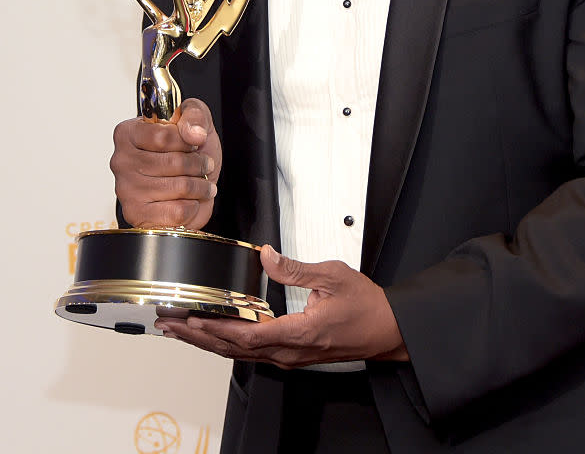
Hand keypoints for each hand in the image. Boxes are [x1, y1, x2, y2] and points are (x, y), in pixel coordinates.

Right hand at [110, 97, 220, 229]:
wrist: (190, 185)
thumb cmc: (187, 152)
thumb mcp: (196, 121)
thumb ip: (195, 115)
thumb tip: (193, 133)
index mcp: (128, 132)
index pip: (163, 136)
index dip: (187, 141)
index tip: (195, 144)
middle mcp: (121, 160)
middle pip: (173, 162)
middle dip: (198, 164)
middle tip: (205, 165)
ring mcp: (126, 190)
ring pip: (178, 187)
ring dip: (200, 186)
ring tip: (202, 183)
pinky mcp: (136, 214)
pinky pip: (177, 211)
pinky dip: (192, 206)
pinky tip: (189, 201)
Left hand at [156, 246, 408, 366]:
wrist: (386, 329)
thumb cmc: (366, 306)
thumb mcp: (333, 276)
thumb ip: (295, 267)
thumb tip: (267, 257)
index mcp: (298, 333)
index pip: (245, 335)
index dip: (213, 327)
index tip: (188, 317)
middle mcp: (289, 352)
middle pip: (233, 349)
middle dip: (198, 336)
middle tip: (169, 324)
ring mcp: (290, 356)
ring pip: (239, 353)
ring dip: (208, 341)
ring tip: (182, 330)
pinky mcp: (292, 354)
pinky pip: (252, 351)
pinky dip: (228, 343)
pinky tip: (216, 334)